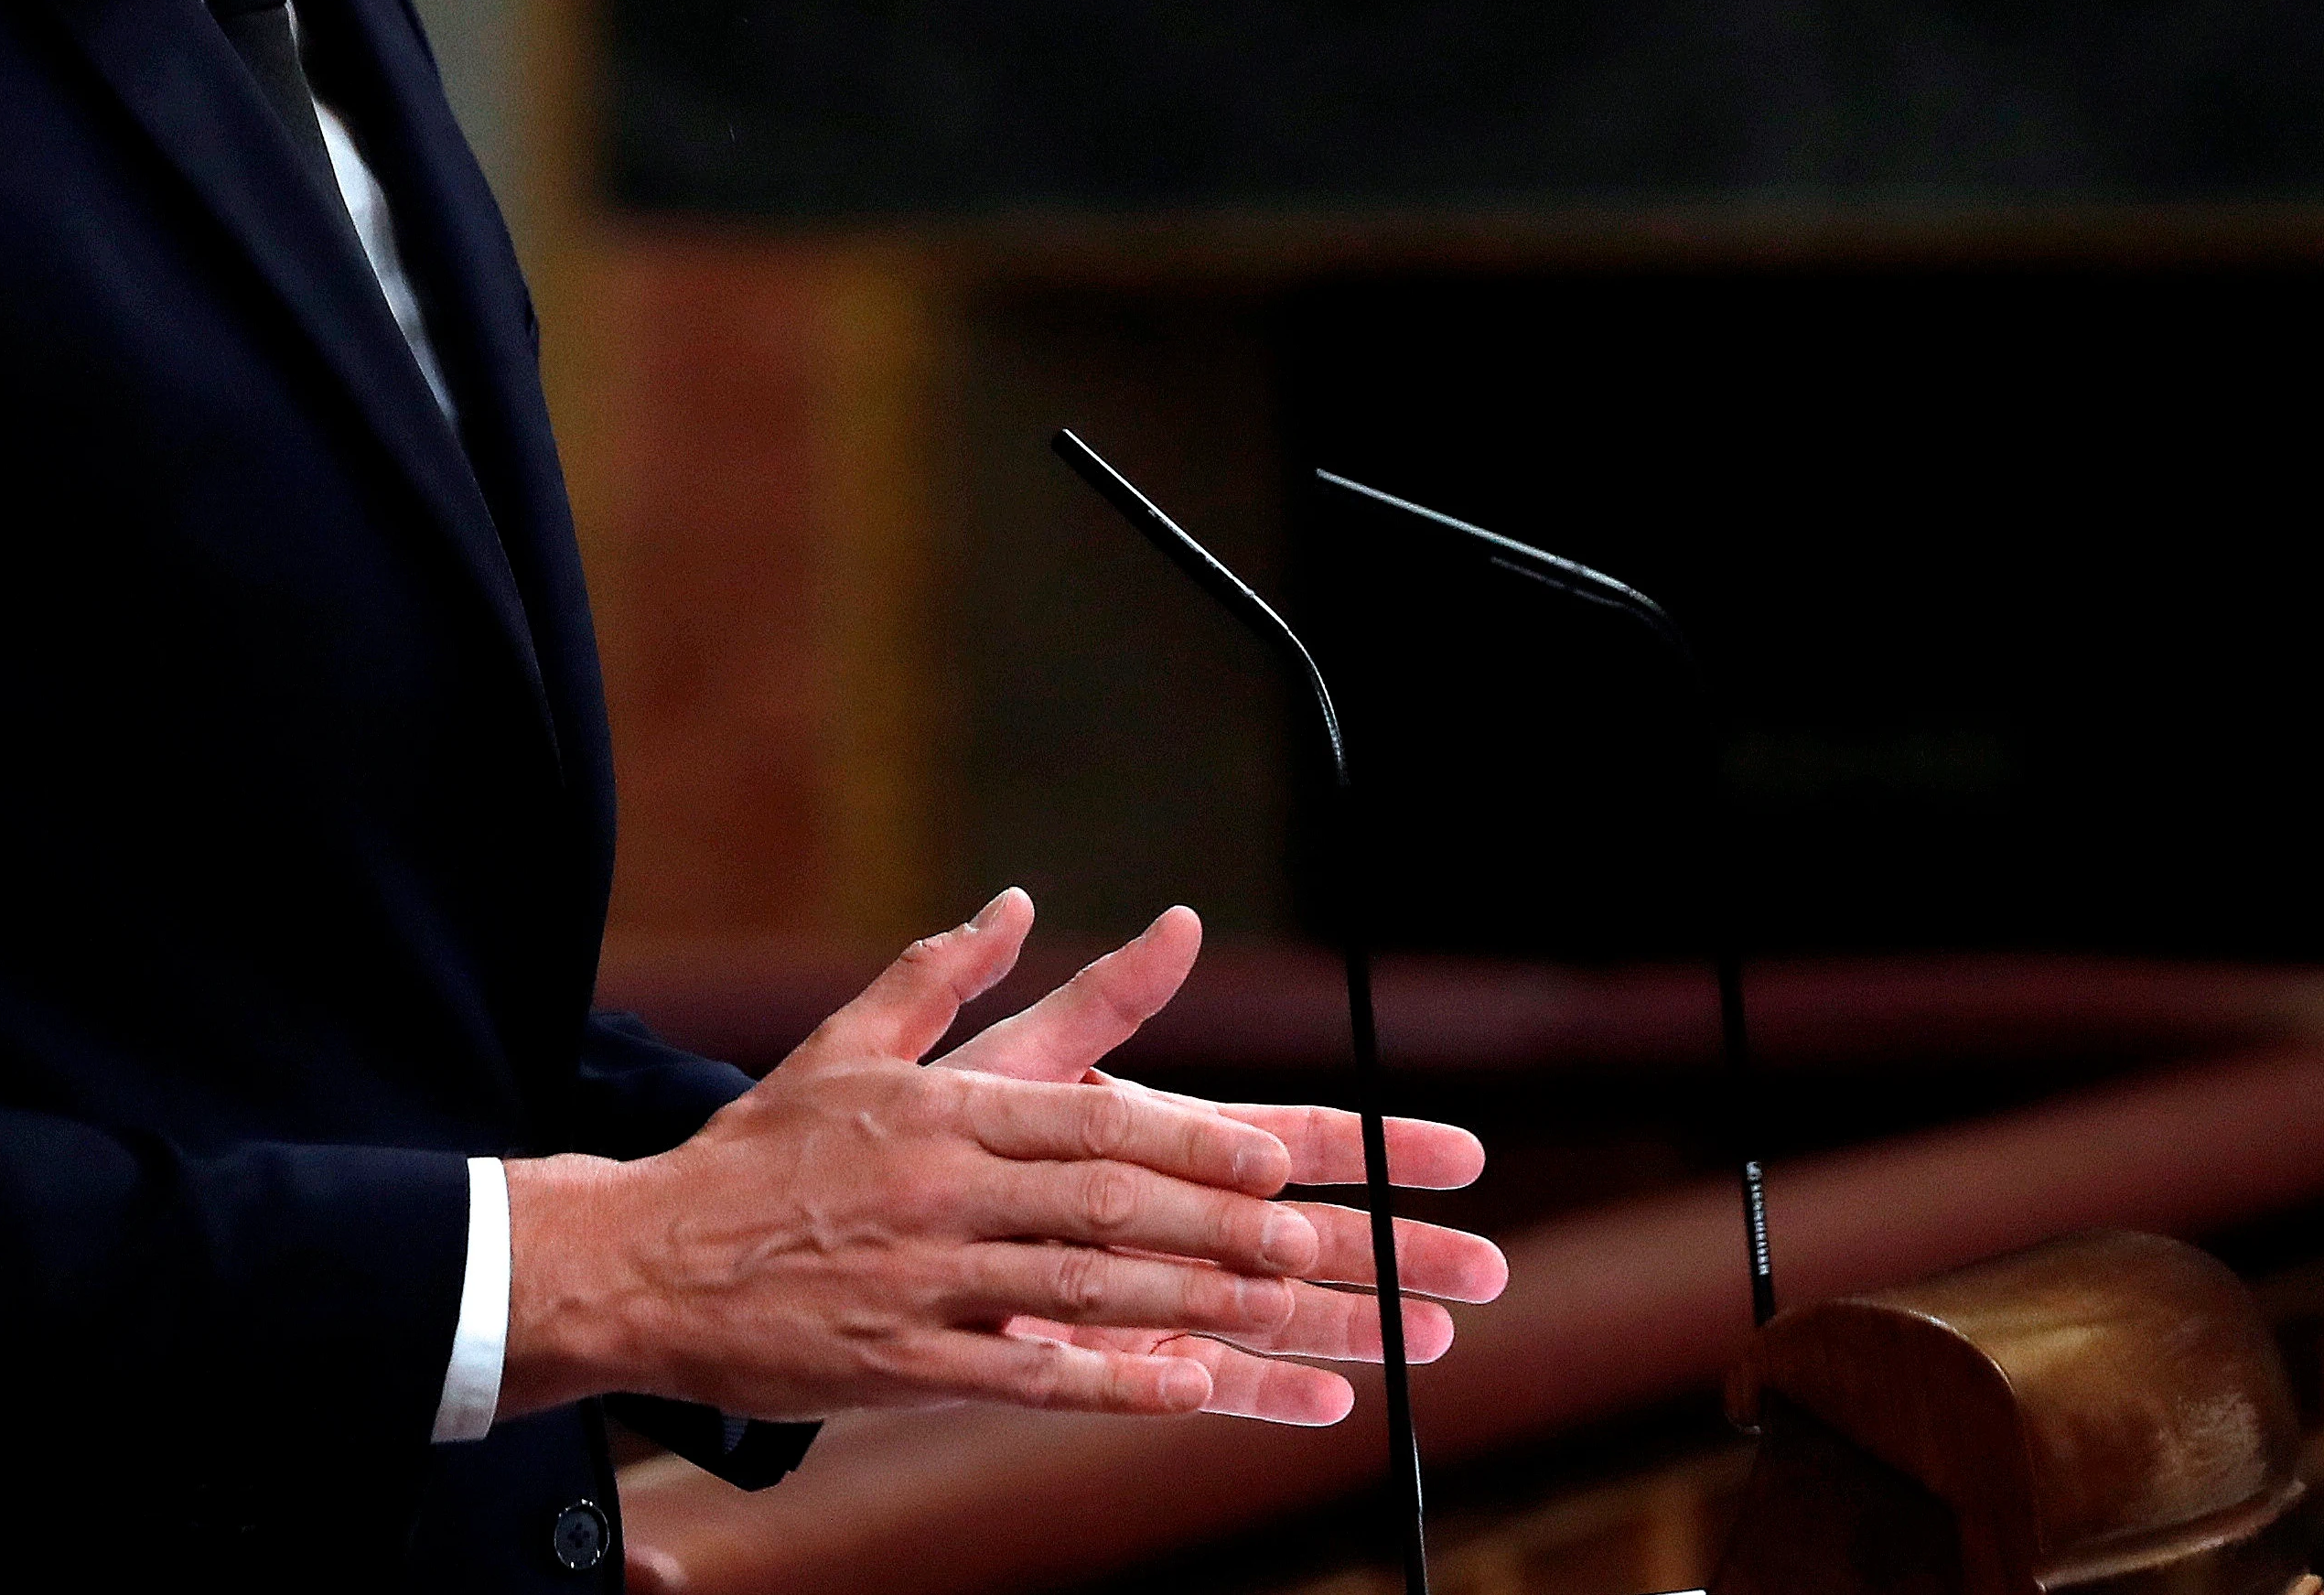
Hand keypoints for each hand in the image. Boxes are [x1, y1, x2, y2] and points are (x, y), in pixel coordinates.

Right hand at [499, 892, 1501, 1426]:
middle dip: (1267, 1231)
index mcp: (952, 1110)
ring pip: (1109, 1293)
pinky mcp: (916, 1367)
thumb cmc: (758, 1154)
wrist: (640, 1263)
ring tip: (1342, 1325)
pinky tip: (1216, 1395)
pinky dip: (1134, 1383)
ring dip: (1235, 1310)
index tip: (1295, 1158)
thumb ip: (946, 977)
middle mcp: (958, 1193)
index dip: (1208, 1140)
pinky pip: (1043, 1375)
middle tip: (1372, 1249)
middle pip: (1136, 1210)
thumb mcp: (848, 1048)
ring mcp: (940, 1285)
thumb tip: (1017, 901)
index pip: (1108, 1121)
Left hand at [936, 901, 1502, 1425]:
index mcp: (1159, 1140)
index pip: (1292, 1141)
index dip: (1379, 1149)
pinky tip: (1328, 1402)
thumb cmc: (914, 1137)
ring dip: (1352, 1323)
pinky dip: (1260, 1392)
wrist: (833, 1232)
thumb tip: (1178, 923)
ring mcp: (1144, 1291)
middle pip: (1306, 1235)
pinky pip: (1194, 1379)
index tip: (1466, 1155)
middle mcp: (1168, 1218)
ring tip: (1437, 1338)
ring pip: (1270, 1312)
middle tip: (1490, 1268)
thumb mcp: (1011, 1061)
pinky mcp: (1103, 1358)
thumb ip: (1100, 1005)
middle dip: (1396, 1249)